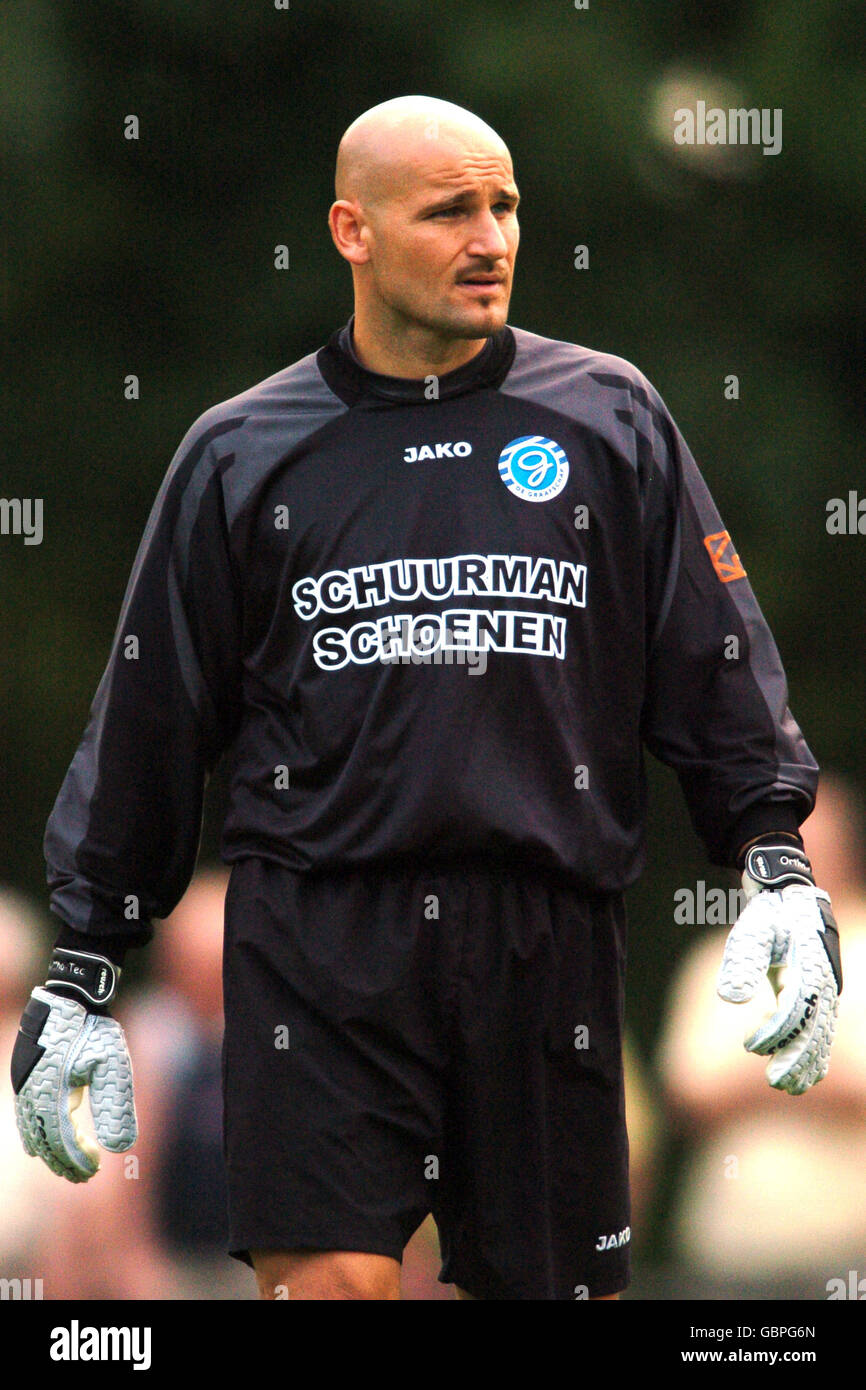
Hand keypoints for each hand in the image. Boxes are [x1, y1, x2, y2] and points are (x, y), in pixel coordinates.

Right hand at [11, 985, 136, 1181]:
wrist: (70, 994)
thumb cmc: (94, 1028)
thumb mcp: (113, 1065)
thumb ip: (115, 1106)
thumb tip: (122, 1148)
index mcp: (53, 1094)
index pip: (62, 1141)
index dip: (77, 1160)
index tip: (95, 1171)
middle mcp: (32, 1093)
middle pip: (44, 1141)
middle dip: (63, 1162)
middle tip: (84, 1177)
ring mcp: (24, 1084)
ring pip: (31, 1130)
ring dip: (48, 1151)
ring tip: (67, 1167)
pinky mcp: (24, 1075)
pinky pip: (24, 1115)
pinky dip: (33, 1134)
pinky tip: (38, 1145)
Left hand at [716, 842, 841, 1094]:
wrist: (788, 890)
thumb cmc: (768, 911)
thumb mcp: (751, 930)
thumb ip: (742, 962)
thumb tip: (730, 999)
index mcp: (808, 968)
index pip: (793, 1011)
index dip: (775, 1033)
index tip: (752, 1045)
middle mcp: (822, 981)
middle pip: (814, 1028)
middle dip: (797, 1059)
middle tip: (778, 1085)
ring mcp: (825, 985)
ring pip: (821, 1030)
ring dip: (809, 1059)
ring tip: (793, 1087)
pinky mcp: (820, 987)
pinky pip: (822, 1023)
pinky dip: (816, 1047)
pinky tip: (809, 1069)